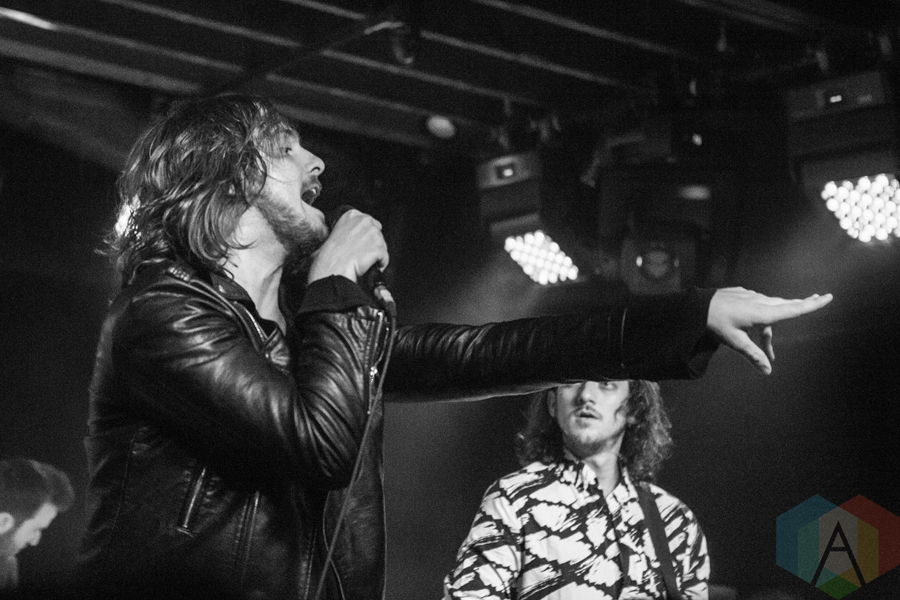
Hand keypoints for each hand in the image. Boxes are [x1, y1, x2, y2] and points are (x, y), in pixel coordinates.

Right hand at [307, 208, 388, 283]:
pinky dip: (379, 264)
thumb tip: (357, 236)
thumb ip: (349, 230)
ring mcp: (373, 233)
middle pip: (378, 233)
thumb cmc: (330, 256)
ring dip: (375, 255)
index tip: (359, 244)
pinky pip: (384, 258)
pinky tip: (368, 266)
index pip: (369, 223)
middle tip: (361, 254)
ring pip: (382, 246)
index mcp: (352, 215)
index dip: (366, 236)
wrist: (333, 269)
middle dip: (373, 244)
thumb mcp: (335, 234)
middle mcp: (364, 220)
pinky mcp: (379, 247)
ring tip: (362, 261)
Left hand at [707, 287, 832, 374]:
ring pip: (771, 308)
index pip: (793, 309)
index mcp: (762, 312)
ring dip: (774, 325)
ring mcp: (751, 296)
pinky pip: (757, 306)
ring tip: (769, 350)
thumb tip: (768, 371)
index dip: (811, 305)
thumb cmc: (716, 323)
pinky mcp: (743, 295)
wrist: (697, 306)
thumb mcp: (735, 342)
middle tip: (818, 298)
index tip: (828, 297)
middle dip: (802, 304)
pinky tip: (752, 326)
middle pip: (786, 304)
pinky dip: (760, 318)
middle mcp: (760, 301)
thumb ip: (753, 355)